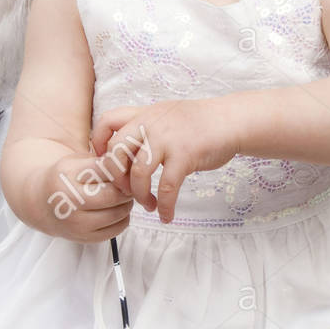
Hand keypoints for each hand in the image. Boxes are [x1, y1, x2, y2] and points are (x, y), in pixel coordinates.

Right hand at [41, 151, 134, 242]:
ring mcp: (77, 223)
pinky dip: (123, 218)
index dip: (120, 169)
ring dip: (126, 203)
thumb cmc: (64, 178)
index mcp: (67, 177)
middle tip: (126, 183)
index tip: (123, 169)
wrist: (41, 202)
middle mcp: (70, 202)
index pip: (107, 171)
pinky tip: (114, 209)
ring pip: (119, 212)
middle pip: (114, 194)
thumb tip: (132, 168)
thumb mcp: (77, 161)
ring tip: (119, 196)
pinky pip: (118, 228)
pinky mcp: (85, 238)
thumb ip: (103, 162)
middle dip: (126, 188)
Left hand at [90, 98, 237, 222]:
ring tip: (148, 205)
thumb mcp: (165, 115)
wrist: (230, 120)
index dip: (99, 145)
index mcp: (144, 114)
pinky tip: (166, 215)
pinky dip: (165, 206)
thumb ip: (145, 128)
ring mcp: (167, 140)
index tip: (107, 164)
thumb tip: (125, 151)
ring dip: (139, 195)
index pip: (107, 122)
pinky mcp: (185, 155)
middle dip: (115, 178)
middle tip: (125, 191)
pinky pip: (167, 187)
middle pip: (115, 152)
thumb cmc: (199, 122)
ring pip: (137, 173)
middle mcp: (151, 124)